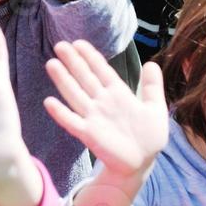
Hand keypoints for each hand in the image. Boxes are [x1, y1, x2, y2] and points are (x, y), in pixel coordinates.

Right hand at [45, 40, 167, 177]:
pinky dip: (61, 113)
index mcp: (117, 93)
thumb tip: (151, 63)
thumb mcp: (156, 109)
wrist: (143, 163)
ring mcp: (94, 117)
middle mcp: (102, 102)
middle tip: (60, 45)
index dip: (90, 56)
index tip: (78, 43)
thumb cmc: (149, 136)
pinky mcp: (89, 134)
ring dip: (63, 80)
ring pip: (75, 95)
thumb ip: (153, 87)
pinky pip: (72, 122)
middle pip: (85, 78)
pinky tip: (49, 102)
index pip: (101, 70)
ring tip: (52, 64)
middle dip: (73, 61)